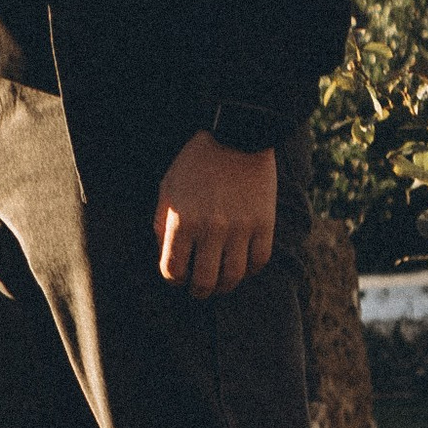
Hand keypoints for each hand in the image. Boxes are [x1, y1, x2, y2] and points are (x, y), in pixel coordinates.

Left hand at [154, 134, 278, 297]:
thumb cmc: (195, 163)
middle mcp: (210, 229)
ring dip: (225, 287)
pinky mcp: (264, 224)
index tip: (177, 276)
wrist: (236, 137)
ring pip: (233, 276)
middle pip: (204, 280)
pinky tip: (242, 266)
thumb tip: (166, 253)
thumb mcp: (167, 188)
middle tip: (198, 290)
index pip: (173, 269)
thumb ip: (163, 222)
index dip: (173, 278)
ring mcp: (240, 228)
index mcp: (182, 221)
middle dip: (198, 291)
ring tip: (220, 285)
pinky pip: (259, 260)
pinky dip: (250, 270)